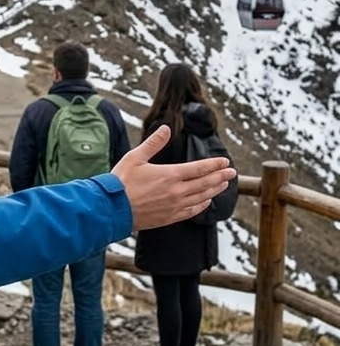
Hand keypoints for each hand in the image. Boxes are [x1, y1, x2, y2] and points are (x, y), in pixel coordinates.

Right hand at [113, 125, 235, 229]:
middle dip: (220, 176)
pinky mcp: (170, 217)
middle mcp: (177, 191)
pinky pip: (193, 211)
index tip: (225, 161)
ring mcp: (175, 206)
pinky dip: (203, 205)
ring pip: (202, 197)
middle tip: (232, 172)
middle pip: (205, 183)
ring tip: (224, 185)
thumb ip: (153, 143)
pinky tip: (207, 201)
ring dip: (215, 190)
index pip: (199, 168)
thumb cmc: (121, 182)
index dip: (214, 164)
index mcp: (170, 175)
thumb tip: (166, 128)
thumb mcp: (134, 157)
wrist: (113, 209)